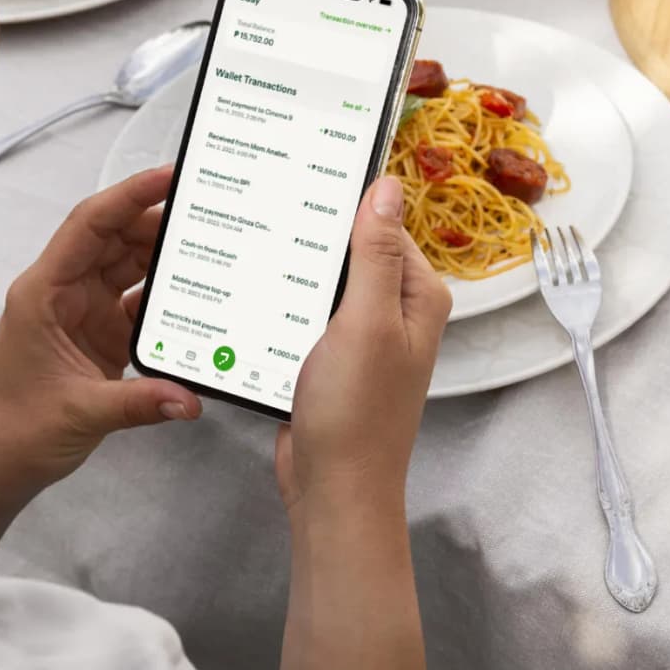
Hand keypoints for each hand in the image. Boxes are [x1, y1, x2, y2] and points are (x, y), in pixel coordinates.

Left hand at [0, 167, 200, 537]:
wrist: (4, 462)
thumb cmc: (19, 429)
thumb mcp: (81, 412)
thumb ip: (141, 402)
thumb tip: (190, 397)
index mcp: (44, 291)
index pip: (89, 225)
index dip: (128, 195)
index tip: (169, 177)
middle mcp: (64, 290)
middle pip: (114, 237)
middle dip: (156, 221)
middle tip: (204, 213)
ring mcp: (85, 309)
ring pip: (129, 263)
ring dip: (164, 256)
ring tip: (208, 247)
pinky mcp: (103, 331)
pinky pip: (140, 299)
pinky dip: (167, 298)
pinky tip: (195, 296)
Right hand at [276, 177, 451, 522]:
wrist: (332, 490)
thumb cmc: (357, 415)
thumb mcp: (366, 322)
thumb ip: (375, 253)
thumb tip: (386, 187)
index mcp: (416, 296)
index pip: (383, 225)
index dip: (345, 203)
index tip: (303, 180)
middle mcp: (394, 312)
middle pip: (350, 251)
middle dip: (312, 238)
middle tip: (267, 213)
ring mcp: (362, 336)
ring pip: (322, 283)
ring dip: (292, 274)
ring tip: (252, 249)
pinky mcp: (330, 357)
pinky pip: (304, 315)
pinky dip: (282, 307)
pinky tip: (253, 298)